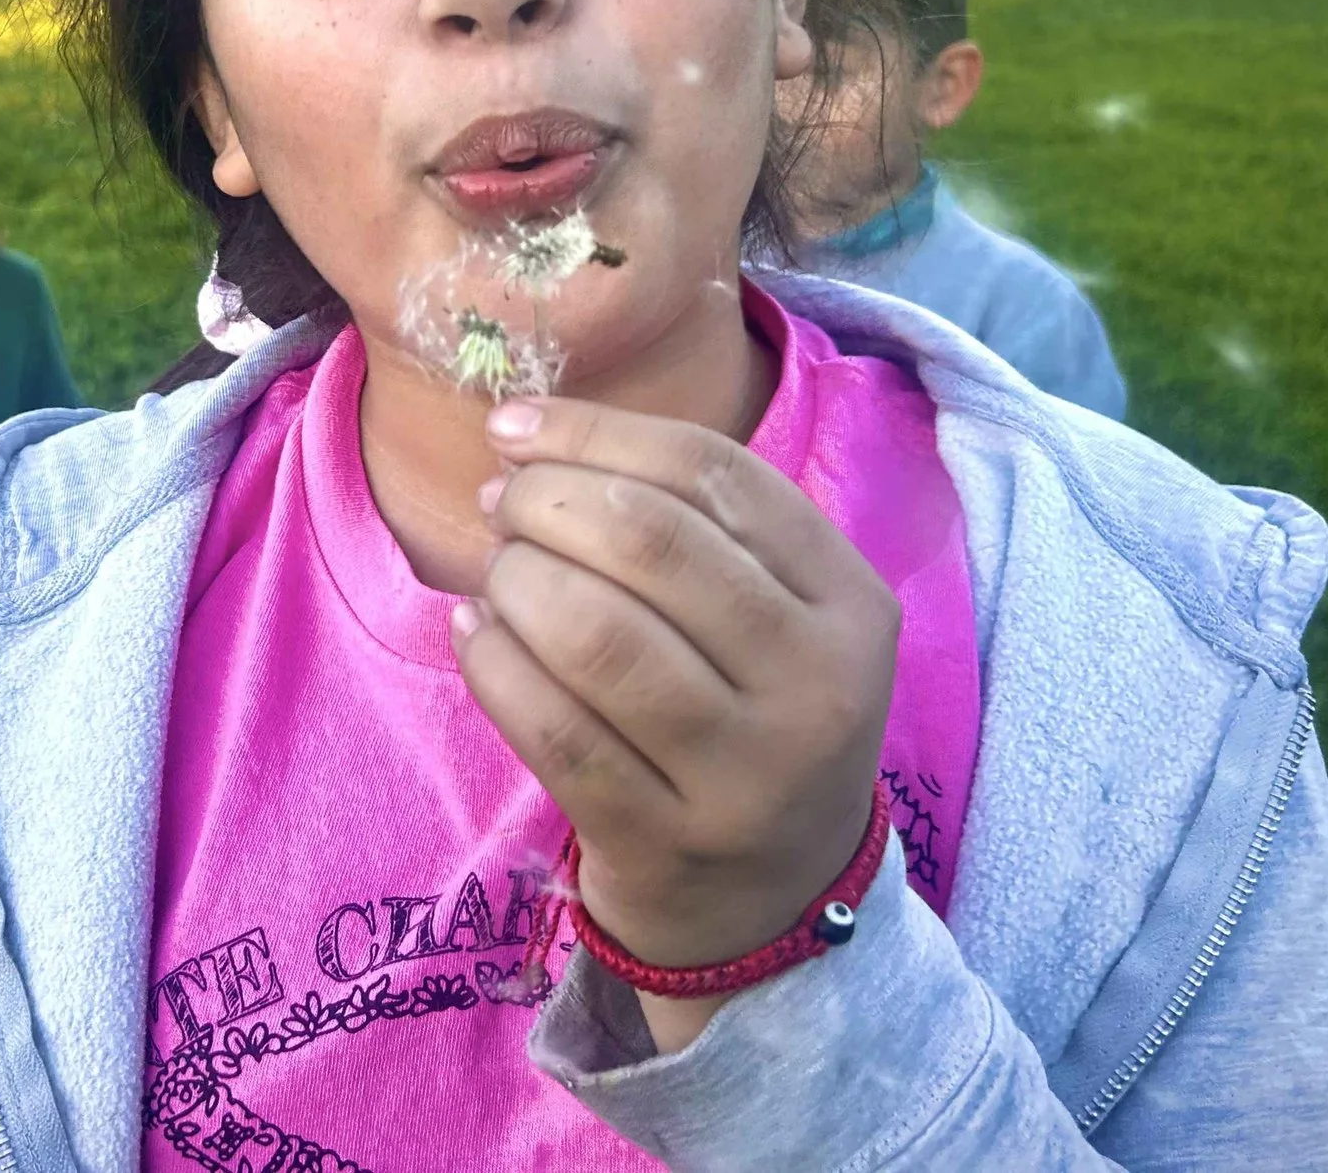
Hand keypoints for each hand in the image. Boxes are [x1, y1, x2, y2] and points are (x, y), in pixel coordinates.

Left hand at [452, 397, 897, 1036]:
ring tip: (497, 573)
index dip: (596, 434)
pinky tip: (477, 633)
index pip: (714, 474)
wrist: (771, 900)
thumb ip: (689, 521)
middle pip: (652, 542)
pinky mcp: (663, 841)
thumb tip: (530, 434)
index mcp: (850, 602)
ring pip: (598, 635)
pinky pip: (554, 729)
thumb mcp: (776, 615)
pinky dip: (494, 663)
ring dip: (518, 580)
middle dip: (547, 501)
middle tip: (501, 505)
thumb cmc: (752, 713)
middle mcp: (816, 686)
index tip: (516, 427)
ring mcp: (745, 776)